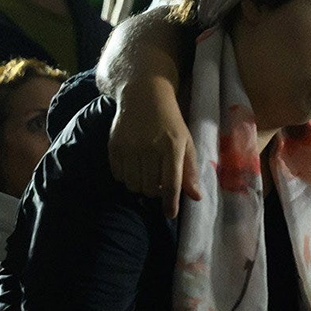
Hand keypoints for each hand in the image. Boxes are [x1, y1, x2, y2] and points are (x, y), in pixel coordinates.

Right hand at [110, 76, 199, 218]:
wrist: (143, 95)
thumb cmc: (170, 122)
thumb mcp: (186, 142)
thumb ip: (190, 170)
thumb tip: (195, 197)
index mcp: (172, 146)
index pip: (172, 182)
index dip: (170, 202)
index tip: (169, 215)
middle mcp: (150, 147)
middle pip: (151, 187)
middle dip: (156, 192)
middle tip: (159, 182)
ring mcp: (130, 146)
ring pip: (133, 184)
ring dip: (140, 186)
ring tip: (146, 175)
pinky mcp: (114, 145)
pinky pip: (118, 175)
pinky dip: (126, 178)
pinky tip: (133, 168)